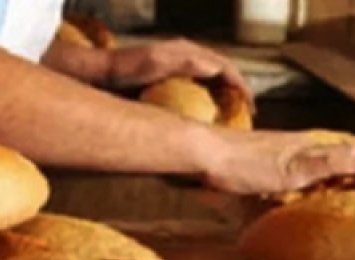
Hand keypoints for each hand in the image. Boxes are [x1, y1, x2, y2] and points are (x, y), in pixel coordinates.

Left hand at [108, 38, 249, 101]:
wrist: (104, 72)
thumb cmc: (127, 70)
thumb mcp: (156, 64)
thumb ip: (184, 63)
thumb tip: (215, 67)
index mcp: (188, 51)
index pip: (225, 66)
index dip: (241, 85)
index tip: (250, 105)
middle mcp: (187, 54)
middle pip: (224, 70)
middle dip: (239, 89)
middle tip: (248, 112)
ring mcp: (180, 62)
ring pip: (214, 76)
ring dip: (227, 92)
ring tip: (235, 112)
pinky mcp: (173, 72)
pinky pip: (202, 82)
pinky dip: (213, 94)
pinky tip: (212, 110)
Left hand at [202, 131, 354, 194]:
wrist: (203, 157)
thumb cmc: (245, 163)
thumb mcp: (295, 168)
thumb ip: (330, 162)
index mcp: (308, 146)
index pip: (350, 151)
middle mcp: (296, 146)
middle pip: (334, 152)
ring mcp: (278, 154)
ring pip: (314, 158)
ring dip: (333, 167)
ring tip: (346, 178)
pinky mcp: (261, 164)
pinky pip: (294, 170)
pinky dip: (307, 175)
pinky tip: (300, 185)